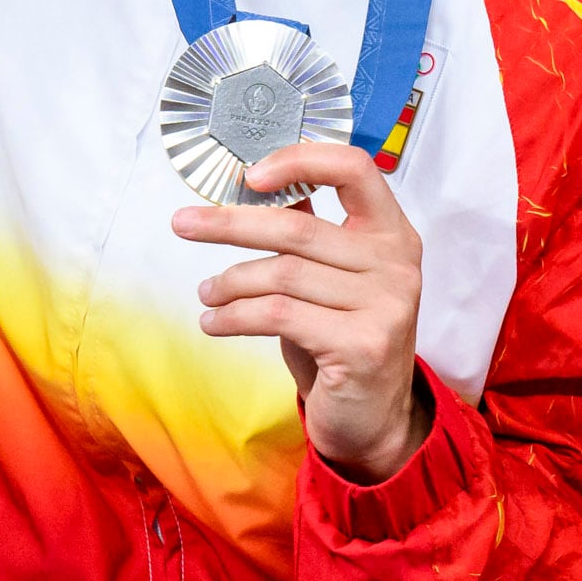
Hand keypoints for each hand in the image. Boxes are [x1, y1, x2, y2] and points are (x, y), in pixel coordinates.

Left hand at [179, 139, 427, 482]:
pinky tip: (215, 323)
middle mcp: (398, 263)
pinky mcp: (364, 345)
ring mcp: (387, 305)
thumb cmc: (342, 340)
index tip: (249, 175)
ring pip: (282, 275)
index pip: (355, 168)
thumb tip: (252, 185)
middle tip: (183, 224)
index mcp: (393, 232)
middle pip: (299, 227)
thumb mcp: (330, 279)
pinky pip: (279, 316)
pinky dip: (234, 317)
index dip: (300, 161)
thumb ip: (308, 233)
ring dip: (229, 283)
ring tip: (207, 295)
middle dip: (230, 225)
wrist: (373, 419)